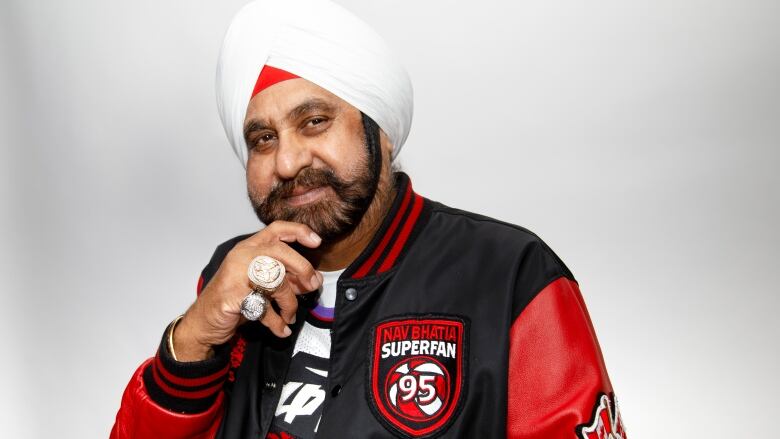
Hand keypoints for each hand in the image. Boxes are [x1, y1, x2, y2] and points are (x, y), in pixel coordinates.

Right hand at [173, 221, 323, 360]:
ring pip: (275, 281)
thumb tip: (314, 279)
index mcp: (250, 248)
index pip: (276, 229)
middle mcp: (243, 256)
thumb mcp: (263, 284)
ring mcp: (236, 274)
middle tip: (312, 285)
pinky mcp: (233, 295)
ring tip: (290, 316)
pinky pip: (265, 307)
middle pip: (280, 252)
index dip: (298, 231)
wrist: (204, 322)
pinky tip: (282, 329)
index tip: (316, 241)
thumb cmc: (234, 299)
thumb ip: (286, 278)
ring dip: (290, 303)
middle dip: (302, 268)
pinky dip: (277, 322)